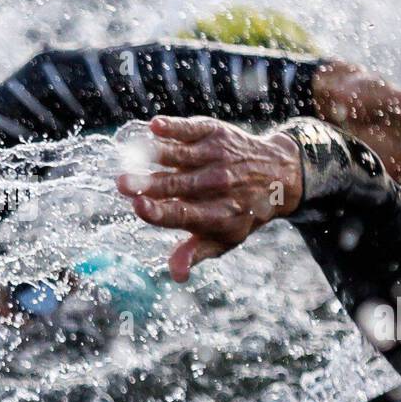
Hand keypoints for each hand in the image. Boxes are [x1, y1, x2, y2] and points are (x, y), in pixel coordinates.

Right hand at [116, 117, 301, 282]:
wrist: (278, 175)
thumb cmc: (241, 211)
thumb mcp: (224, 237)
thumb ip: (196, 253)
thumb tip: (176, 275)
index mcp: (217, 214)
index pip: (184, 214)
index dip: (160, 212)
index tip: (138, 207)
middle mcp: (218, 184)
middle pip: (177, 185)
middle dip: (148, 184)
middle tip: (121, 183)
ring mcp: (217, 156)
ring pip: (181, 156)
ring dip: (154, 155)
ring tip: (128, 155)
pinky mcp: (215, 133)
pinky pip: (192, 129)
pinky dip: (175, 127)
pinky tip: (156, 126)